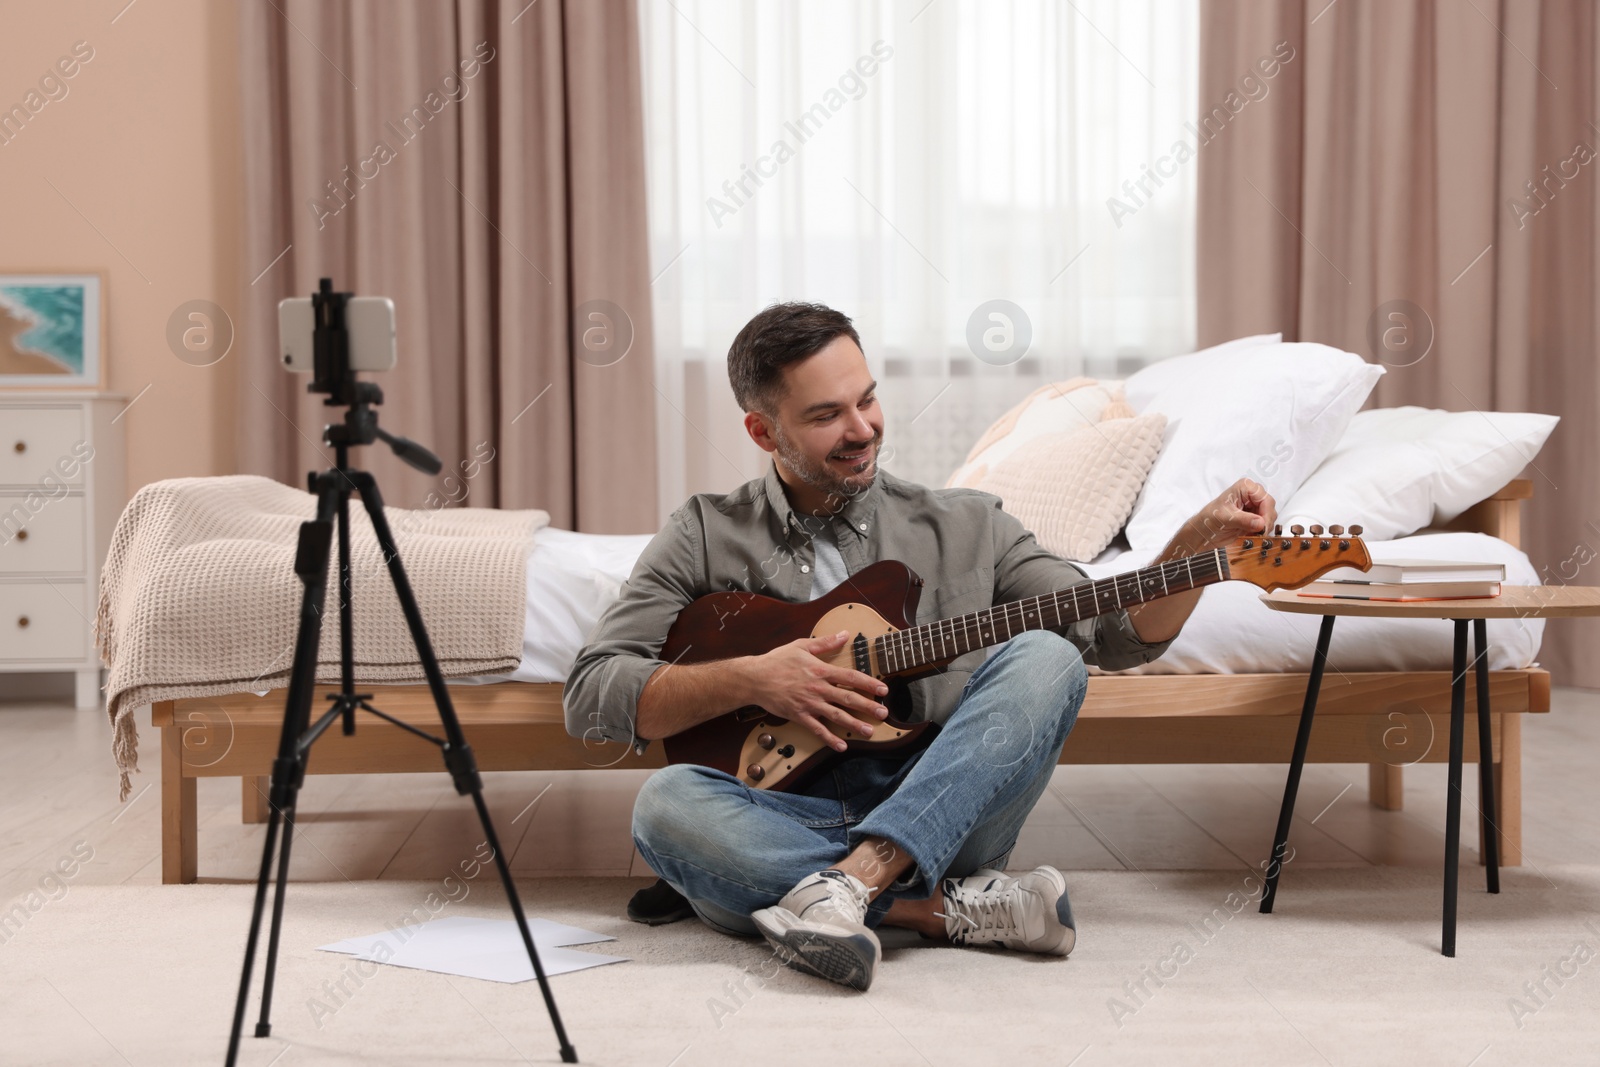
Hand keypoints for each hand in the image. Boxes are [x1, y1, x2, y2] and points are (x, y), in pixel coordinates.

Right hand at [750, 630, 889, 752]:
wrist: (755, 678)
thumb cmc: (777, 660)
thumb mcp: (802, 646)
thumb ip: (825, 642)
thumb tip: (844, 634)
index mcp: (820, 670)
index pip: (850, 677)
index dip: (869, 683)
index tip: (883, 689)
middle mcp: (818, 688)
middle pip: (848, 698)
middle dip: (868, 706)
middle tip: (884, 713)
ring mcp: (809, 704)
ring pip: (836, 716)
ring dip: (854, 724)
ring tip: (869, 731)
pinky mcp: (799, 716)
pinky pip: (817, 729)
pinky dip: (830, 739)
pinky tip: (841, 746)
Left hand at [1179, 478, 1277, 552]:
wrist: (1204, 531)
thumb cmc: (1210, 518)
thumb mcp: (1225, 518)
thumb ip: (1243, 520)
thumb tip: (1261, 523)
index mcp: (1245, 487)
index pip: (1265, 498)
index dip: (1266, 513)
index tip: (1263, 526)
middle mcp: (1252, 495)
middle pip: (1270, 508)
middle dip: (1266, 521)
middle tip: (1259, 533)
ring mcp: (1254, 507)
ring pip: (1270, 517)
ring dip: (1264, 528)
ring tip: (1251, 534)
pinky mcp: (1254, 518)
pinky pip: (1265, 525)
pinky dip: (1261, 532)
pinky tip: (1251, 535)